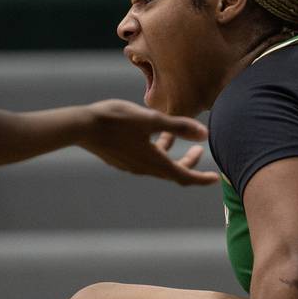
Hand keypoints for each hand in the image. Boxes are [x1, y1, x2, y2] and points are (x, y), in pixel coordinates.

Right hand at [79, 101, 218, 185]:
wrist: (82, 126)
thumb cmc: (117, 120)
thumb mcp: (151, 120)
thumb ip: (178, 127)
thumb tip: (205, 135)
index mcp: (154, 162)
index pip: (184, 176)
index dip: (201, 178)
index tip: (215, 178)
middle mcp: (144, 169)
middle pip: (172, 171)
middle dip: (188, 161)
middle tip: (198, 150)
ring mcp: (131, 165)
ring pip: (157, 162)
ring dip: (170, 151)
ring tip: (175, 134)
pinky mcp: (121, 158)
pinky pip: (144, 157)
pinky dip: (155, 148)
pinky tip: (151, 131)